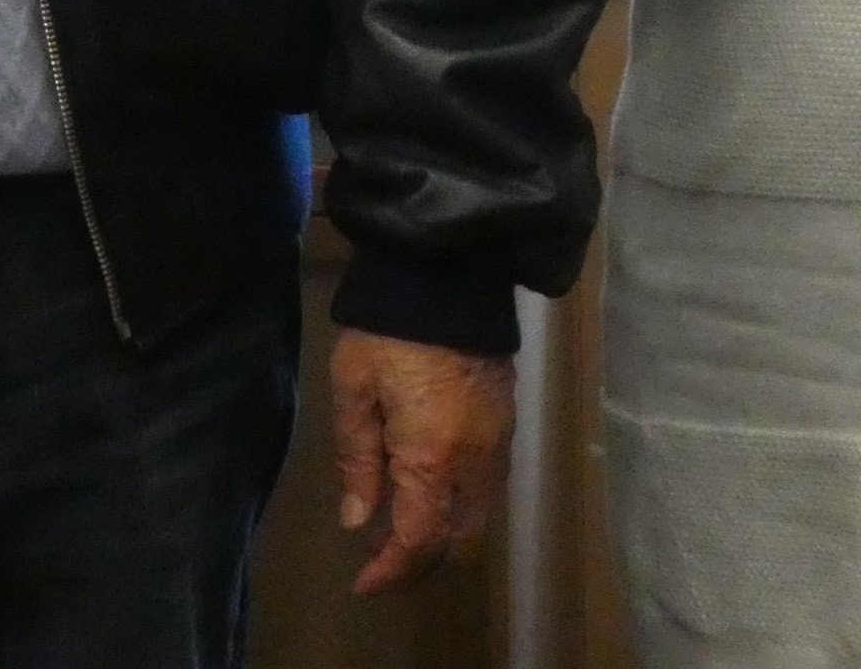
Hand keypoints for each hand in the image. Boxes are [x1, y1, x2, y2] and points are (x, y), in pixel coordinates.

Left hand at [330, 330, 514, 599]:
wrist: (445, 276)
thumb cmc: (386, 332)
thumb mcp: (354, 391)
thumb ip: (357, 460)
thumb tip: (358, 520)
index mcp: (432, 458)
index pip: (419, 541)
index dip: (392, 572)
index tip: (364, 584)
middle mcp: (475, 464)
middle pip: (459, 543)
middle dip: (422, 562)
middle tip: (381, 560)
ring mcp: (498, 445)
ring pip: (479, 520)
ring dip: (444, 536)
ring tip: (399, 528)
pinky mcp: (507, 424)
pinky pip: (489, 489)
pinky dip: (460, 506)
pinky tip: (428, 490)